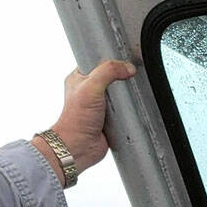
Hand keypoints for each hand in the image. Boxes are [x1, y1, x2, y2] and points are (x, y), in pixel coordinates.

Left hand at [33, 59, 135, 183]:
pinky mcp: (110, 120)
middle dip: (120, 80)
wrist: (80, 146)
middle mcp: (89, 92)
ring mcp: (100, 106)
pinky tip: (130, 111)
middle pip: (111, 79)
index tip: (122, 60)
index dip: (109, 60)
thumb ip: (108, 72)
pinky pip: (123, 112)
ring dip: (125, 98)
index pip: (97, 62)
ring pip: (119, 96)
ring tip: (130, 96)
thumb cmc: (76, 119)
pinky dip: (128, 112)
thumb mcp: (91, 86)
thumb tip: (127, 67)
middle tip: (128, 78)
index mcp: (80, 79)